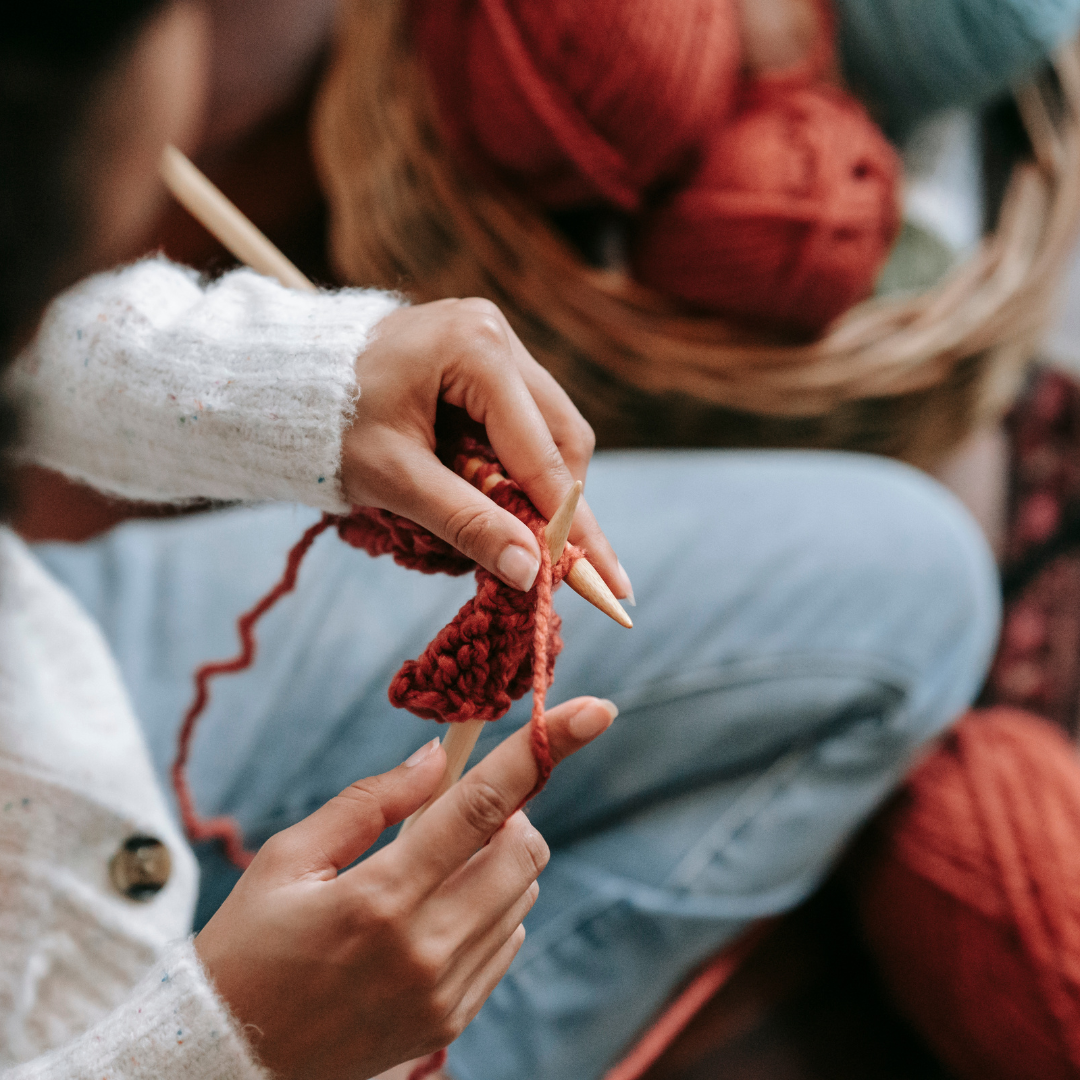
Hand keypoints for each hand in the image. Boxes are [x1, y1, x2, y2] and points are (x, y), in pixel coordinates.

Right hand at [195, 696, 617, 1079]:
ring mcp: (445, 992)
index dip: (542, 750)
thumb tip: (439, 757)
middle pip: (525, 850)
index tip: (596, 710)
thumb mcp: (287, 858)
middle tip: (457, 813)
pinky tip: (435, 913)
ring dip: (499, 859)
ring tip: (434, 867)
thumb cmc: (248, 946)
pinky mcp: (451, 1020)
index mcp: (380, 898)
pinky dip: (492, 907)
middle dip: (510, 812)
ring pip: (524, 893)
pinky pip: (509, 941)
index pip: (481, 806)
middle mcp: (426, 949)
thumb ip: (371, 801)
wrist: (233, 1059)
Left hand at [340, 298, 631, 599]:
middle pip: (562, 435)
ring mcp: (493, 340)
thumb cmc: (328, 425)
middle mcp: (496, 333)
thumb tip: (532, 572)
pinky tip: (500, 498)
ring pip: (550, 428)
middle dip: (563, 505)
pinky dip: (517, 466)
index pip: (542, 453)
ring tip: (523, 535)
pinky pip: (523, 420)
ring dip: (540, 487)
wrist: (282, 382)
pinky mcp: (484, 357)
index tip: (606, 579)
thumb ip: (466, 522)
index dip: (572, 523)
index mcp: (476, 349)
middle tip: (566, 568)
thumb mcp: (395, 479)